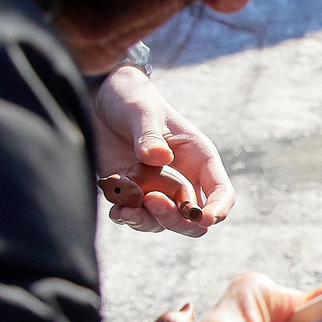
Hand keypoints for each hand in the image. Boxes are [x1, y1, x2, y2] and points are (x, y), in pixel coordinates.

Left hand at [92, 65, 233, 235]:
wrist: (100, 99)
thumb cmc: (132, 99)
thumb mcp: (142, 111)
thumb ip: (149, 135)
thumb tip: (160, 158)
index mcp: (199, 159)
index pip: (221, 192)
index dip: (218, 209)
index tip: (203, 218)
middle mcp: (182, 179)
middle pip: (194, 218)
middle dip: (177, 219)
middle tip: (151, 200)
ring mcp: (157, 189)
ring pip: (165, 223)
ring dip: (147, 221)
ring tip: (125, 209)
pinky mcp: (132, 194)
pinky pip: (137, 217)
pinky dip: (128, 218)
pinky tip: (116, 211)